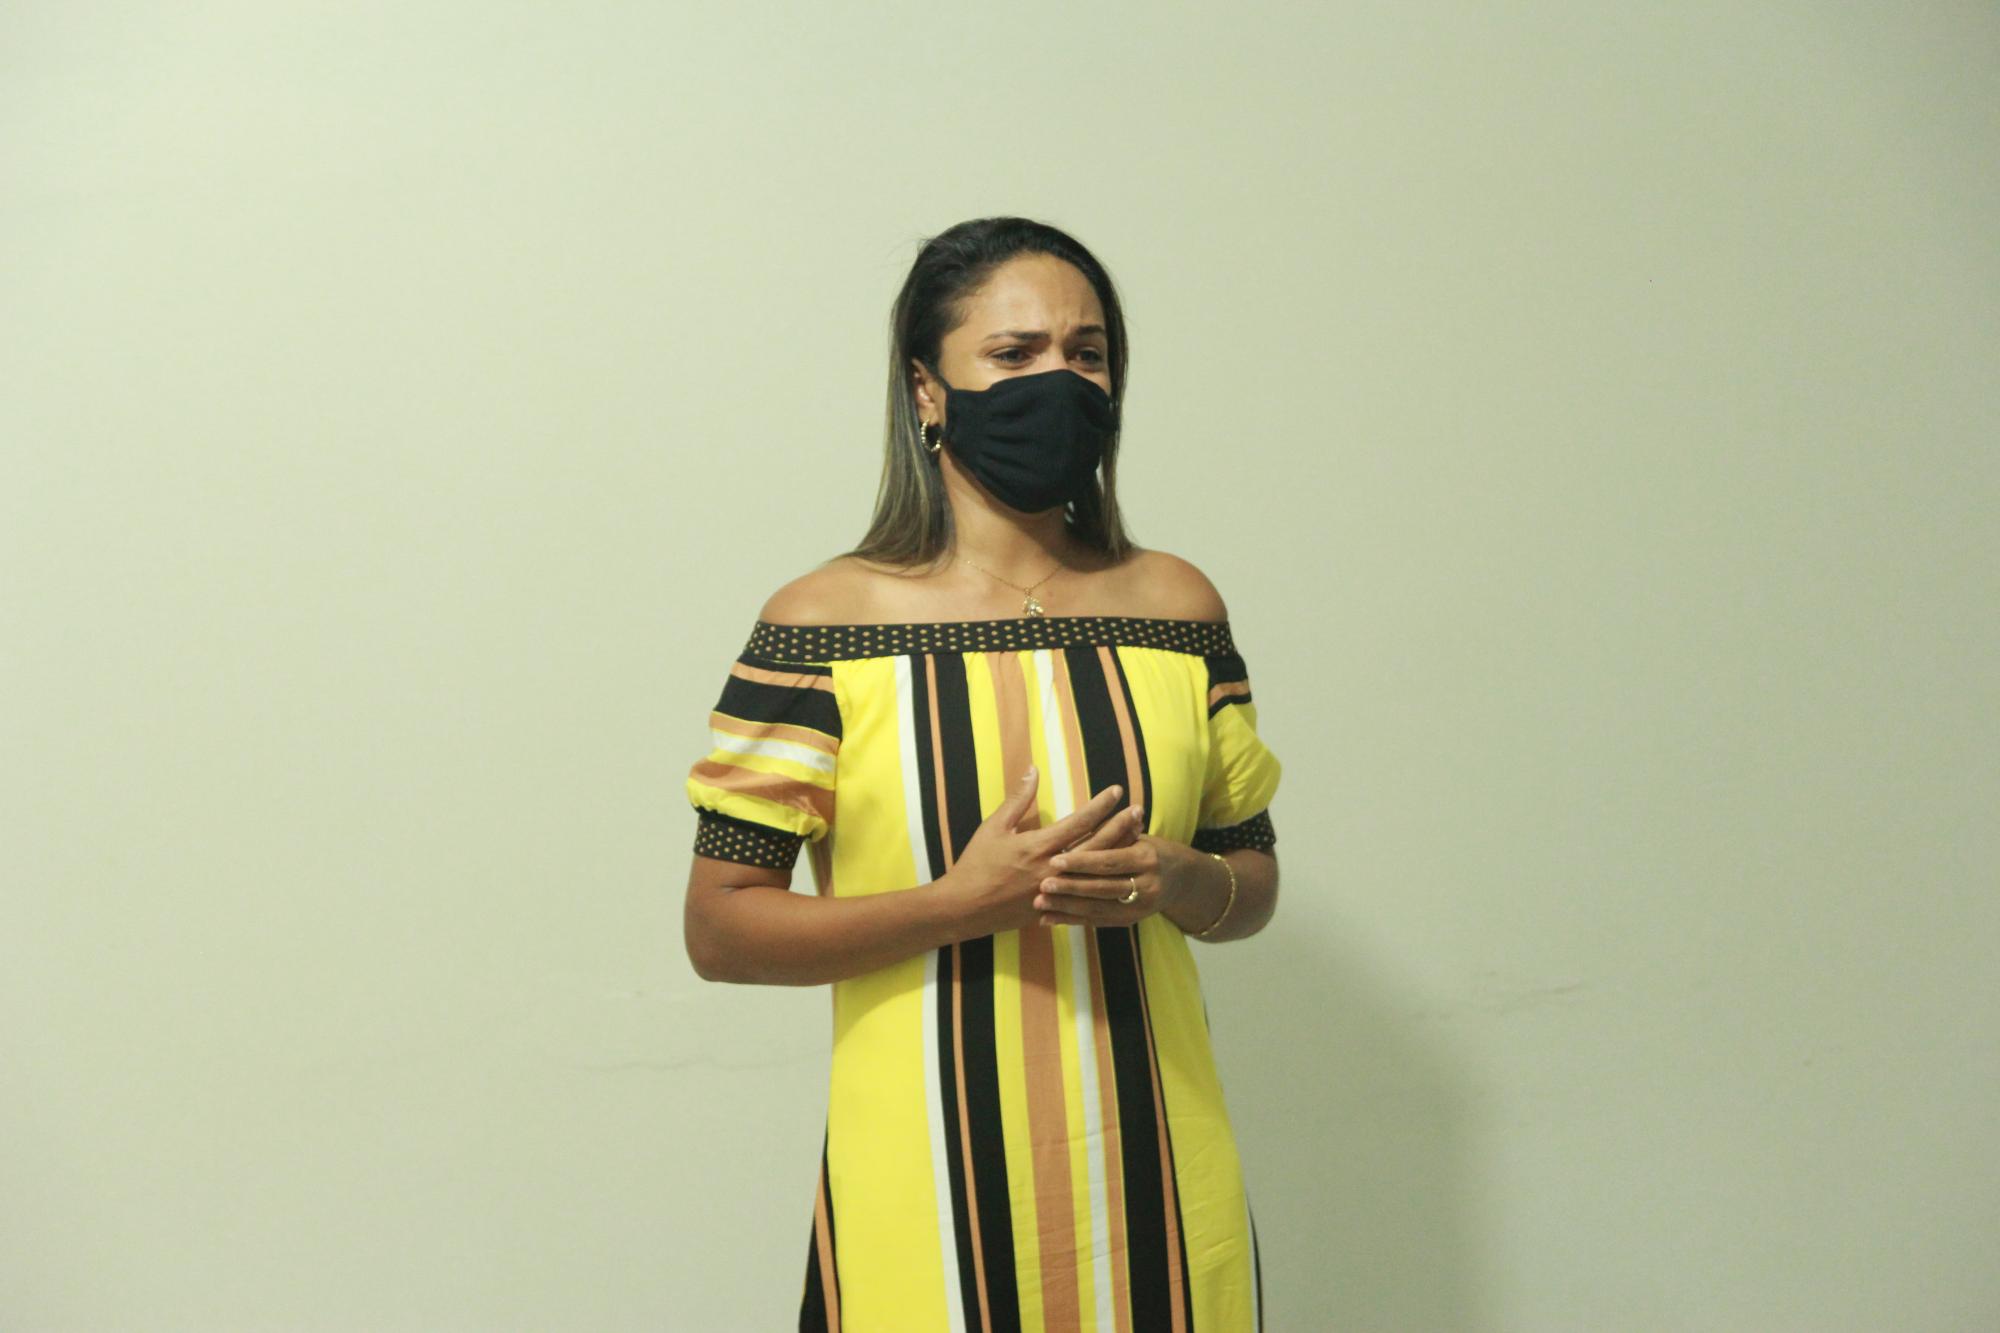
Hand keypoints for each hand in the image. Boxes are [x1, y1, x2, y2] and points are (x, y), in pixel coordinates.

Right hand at [938, 765, 1128, 936]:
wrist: (963, 908)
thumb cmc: (976, 864)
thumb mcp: (993, 827)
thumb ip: (1017, 799)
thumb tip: (1034, 770)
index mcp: (1037, 846)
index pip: (1078, 822)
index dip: (1100, 805)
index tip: (1117, 791)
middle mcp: (1051, 868)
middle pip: (1096, 846)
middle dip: (1120, 826)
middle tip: (1139, 810)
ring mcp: (1056, 891)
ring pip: (1096, 871)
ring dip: (1118, 851)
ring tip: (1137, 836)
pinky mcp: (1054, 907)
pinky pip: (1086, 894)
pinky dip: (1104, 881)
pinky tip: (1119, 872)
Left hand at [1034, 814, 1205, 928]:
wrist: (1181, 881)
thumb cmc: (1152, 850)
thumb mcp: (1141, 837)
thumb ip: (1122, 830)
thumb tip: (1105, 807)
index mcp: (1146, 859)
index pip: (1109, 861)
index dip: (1081, 862)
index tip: (1054, 859)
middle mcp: (1146, 886)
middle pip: (1102, 888)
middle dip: (1070, 888)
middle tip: (1042, 885)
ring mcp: (1138, 908)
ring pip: (1097, 909)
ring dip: (1066, 907)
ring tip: (1039, 904)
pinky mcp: (1128, 922)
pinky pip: (1096, 922)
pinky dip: (1071, 921)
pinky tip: (1048, 919)